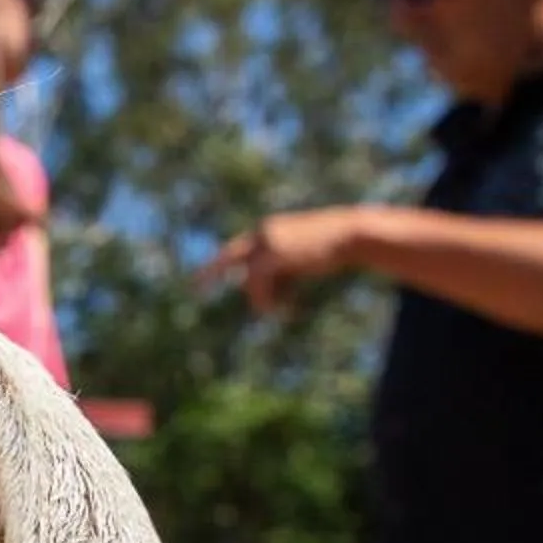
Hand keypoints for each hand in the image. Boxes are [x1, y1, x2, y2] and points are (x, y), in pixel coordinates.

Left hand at [204, 207, 370, 313]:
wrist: (349, 234)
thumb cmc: (332, 248)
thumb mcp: (303, 262)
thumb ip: (281, 274)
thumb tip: (265, 298)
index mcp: (269, 231)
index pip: (241, 249)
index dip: (226, 263)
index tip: (212, 275)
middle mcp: (263, 233)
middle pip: (230, 255)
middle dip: (211, 271)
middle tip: (193, 286)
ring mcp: (266, 241)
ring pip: (251, 277)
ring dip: (261, 298)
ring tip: (275, 311)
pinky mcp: (272, 253)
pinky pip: (257, 282)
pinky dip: (264, 299)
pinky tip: (277, 310)